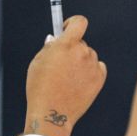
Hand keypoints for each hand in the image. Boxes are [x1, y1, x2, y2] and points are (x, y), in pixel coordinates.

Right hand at [24, 15, 106, 135]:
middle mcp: (82, 52)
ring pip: (89, 56)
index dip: (73, 23)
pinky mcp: (99, 79)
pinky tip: (78, 82)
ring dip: (81, 62)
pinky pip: (98, 67)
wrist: (52, 113)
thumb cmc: (40, 88)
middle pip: (81, 42)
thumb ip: (49, 47)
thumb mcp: (37, 62)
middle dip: (72, 49)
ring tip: (68, 79)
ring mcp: (92, 66)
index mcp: (66, 45)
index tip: (67, 29)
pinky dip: (90, 71)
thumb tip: (56, 39)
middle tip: (61, 63)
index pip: (79, 22)